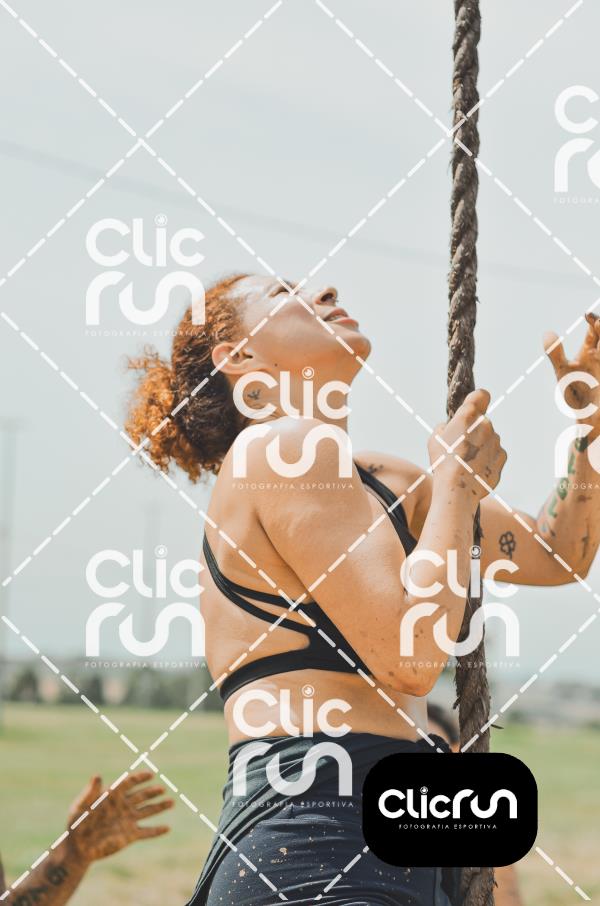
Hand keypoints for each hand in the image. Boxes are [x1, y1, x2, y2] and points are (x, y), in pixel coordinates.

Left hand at [65, 771, 172, 865]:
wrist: (77, 846)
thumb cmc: (76, 823)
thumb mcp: (81, 805)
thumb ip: (91, 792)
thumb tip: (97, 775)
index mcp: (113, 795)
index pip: (130, 783)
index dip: (140, 778)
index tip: (150, 774)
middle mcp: (123, 806)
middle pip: (142, 795)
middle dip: (152, 792)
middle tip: (162, 789)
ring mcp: (128, 820)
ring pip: (148, 811)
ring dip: (159, 807)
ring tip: (171, 802)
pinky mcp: (130, 836)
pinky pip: (146, 832)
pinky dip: (157, 831)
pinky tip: (167, 828)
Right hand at [428, 389, 506, 499]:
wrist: (457, 489)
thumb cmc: (443, 462)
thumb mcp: (435, 438)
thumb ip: (445, 427)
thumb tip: (450, 427)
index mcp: (468, 415)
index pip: (482, 395)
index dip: (478, 400)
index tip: (473, 407)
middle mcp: (486, 425)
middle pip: (482, 422)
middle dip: (474, 431)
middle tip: (460, 447)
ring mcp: (496, 441)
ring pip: (489, 439)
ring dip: (481, 446)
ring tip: (466, 462)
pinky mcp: (502, 457)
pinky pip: (495, 454)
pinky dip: (487, 460)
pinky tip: (474, 470)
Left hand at [545, 313, 599, 437]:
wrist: (586, 416)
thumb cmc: (575, 392)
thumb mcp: (563, 371)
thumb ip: (556, 353)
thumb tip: (548, 332)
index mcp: (590, 351)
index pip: (595, 329)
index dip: (593, 319)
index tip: (586, 315)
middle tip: (598, 323)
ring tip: (599, 333)